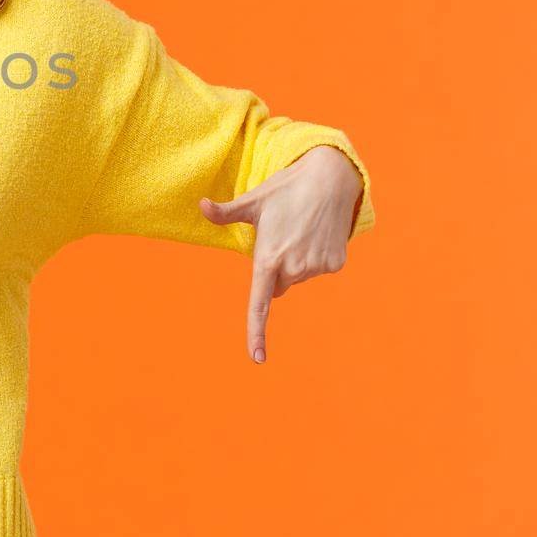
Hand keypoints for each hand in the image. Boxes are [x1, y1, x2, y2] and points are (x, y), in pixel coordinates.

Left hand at [197, 145, 361, 364]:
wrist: (330, 179)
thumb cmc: (285, 189)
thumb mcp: (253, 201)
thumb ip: (225, 213)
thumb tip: (200, 205)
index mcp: (268, 258)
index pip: (259, 303)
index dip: (256, 332)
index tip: (256, 357)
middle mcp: (293, 268)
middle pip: (278, 285)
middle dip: (276, 269)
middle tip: (281, 237)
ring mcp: (316, 267)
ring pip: (298, 277)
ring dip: (296, 262)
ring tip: (300, 230)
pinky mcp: (335, 265)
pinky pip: (318, 270)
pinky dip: (316, 257)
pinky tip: (317, 232)